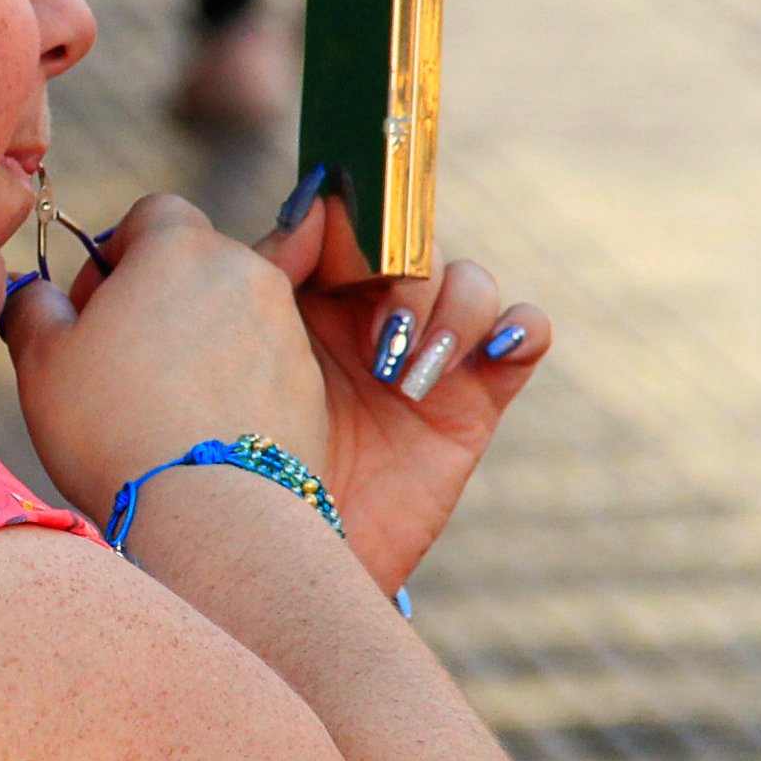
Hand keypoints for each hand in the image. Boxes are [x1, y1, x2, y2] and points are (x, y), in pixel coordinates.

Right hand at [0, 194, 327, 528]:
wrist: (212, 511)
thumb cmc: (113, 424)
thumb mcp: (41, 359)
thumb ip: (32, 306)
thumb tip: (34, 294)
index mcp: (179, 247)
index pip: (148, 214)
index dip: (113, 255)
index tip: (90, 311)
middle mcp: (245, 270)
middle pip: (194, 263)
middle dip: (157, 298)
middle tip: (118, 362)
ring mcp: (286, 327)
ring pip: (231, 315)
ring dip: (196, 342)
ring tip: (158, 409)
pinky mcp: (308, 383)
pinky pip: (260, 366)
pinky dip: (231, 385)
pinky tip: (197, 436)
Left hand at [254, 191, 549, 589]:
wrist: (272, 556)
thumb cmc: (235, 454)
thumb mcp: (241, 348)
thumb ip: (271, 269)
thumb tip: (313, 204)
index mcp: (306, 297)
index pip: (353, 228)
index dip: (353, 230)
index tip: (332, 252)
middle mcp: (369, 320)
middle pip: (417, 248)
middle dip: (400, 280)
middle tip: (376, 339)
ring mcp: (426, 358)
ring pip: (469, 283)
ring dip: (447, 314)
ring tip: (405, 376)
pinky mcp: (472, 400)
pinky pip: (525, 331)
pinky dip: (519, 327)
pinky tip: (493, 352)